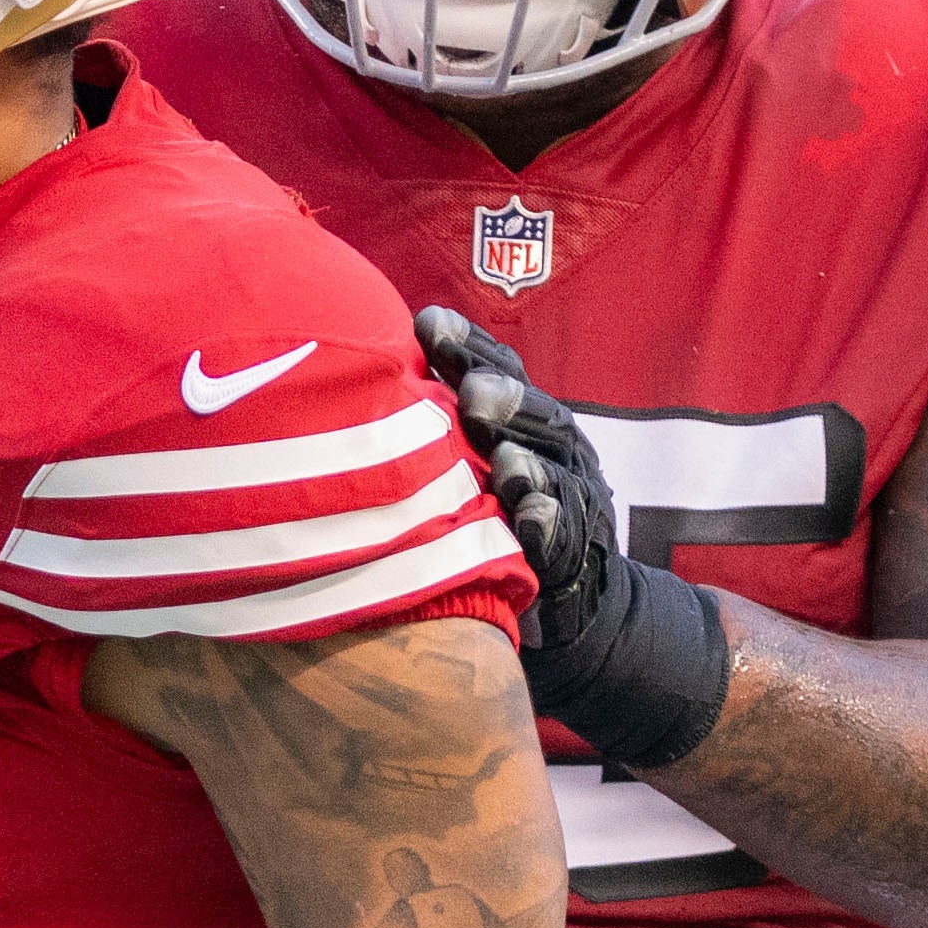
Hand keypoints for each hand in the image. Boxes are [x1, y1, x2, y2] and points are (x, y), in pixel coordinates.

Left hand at [414, 305, 730, 770]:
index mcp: (523, 416)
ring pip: (556, 472)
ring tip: (505, 459)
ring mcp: (573, 500)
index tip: (425, 324)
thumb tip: (352, 366)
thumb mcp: (465, 459)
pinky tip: (531, 519)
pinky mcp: (576, 555)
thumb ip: (432, 418)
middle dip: (504, 398)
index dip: (467, 345)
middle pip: (534, 413)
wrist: (567, 603)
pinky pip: (566, 538)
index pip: (498, 366)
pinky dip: (549, 526)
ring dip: (529, 463)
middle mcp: (555, 448)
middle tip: (472, 393)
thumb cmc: (493, 514)